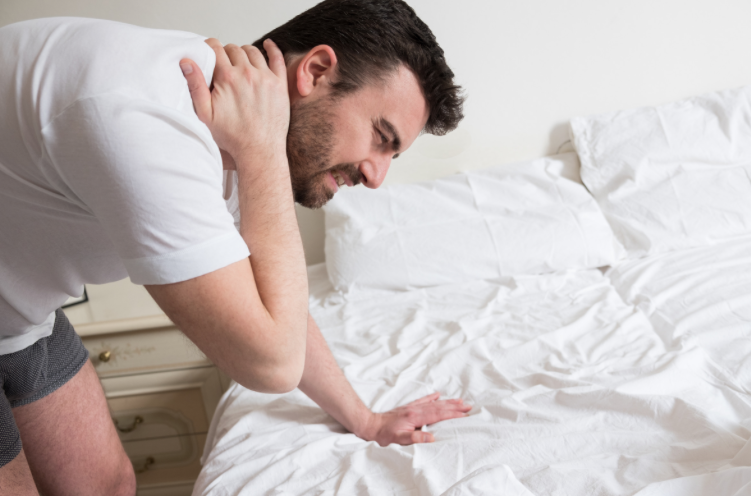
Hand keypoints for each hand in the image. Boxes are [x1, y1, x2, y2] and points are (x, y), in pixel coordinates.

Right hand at [179, 38, 289, 162]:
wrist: (259, 151)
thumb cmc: (232, 137)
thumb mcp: (205, 114)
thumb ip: (195, 85)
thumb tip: (186, 61)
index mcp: (227, 77)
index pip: (215, 49)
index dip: (210, 48)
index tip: (209, 52)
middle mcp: (247, 73)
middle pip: (234, 49)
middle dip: (226, 53)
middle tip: (224, 64)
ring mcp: (266, 78)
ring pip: (253, 52)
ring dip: (244, 53)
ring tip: (240, 61)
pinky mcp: (280, 85)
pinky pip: (277, 59)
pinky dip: (272, 49)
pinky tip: (268, 46)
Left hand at [360, 393, 471, 445]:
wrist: (372, 424)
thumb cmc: (385, 434)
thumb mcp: (399, 439)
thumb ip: (415, 438)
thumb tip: (432, 438)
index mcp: (415, 417)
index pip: (438, 415)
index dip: (452, 414)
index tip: (465, 414)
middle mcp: (416, 410)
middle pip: (439, 407)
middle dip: (454, 407)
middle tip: (469, 406)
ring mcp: (413, 407)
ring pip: (434, 403)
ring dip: (447, 402)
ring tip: (460, 400)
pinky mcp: (409, 408)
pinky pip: (423, 400)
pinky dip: (432, 397)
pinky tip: (438, 395)